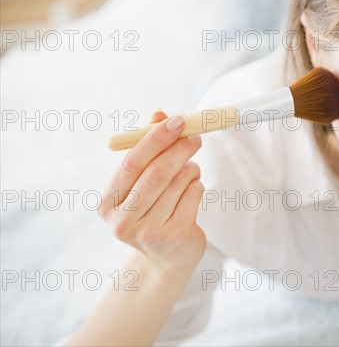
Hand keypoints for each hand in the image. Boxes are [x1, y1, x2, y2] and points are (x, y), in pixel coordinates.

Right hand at [97, 110, 205, 271]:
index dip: (155, 138)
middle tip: (195, 137)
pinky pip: (193, 195)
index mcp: (108, 203)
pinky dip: (197, 185)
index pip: (132, 162)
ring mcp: (148, 231)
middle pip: (157, 173)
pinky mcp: (174, 236)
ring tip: (189, 172)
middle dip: (179, 149)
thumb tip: (159, 113)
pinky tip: (191, 191)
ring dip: (190, 169)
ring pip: (179, 182)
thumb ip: (149, 148)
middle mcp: (123, 220)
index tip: (177, 120)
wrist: (166, 257)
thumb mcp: (144, 181)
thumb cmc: (153, 209)